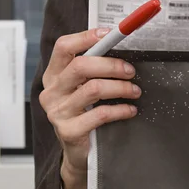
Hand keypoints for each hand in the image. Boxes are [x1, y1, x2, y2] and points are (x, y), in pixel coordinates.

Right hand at [39, 28, 140, 188]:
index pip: (64, 47)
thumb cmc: (86, 116)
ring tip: (136, 91)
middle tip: (131, 71)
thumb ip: (94, 70)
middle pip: (81, 66)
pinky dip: (121, 110)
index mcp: (54, 76)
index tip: (109, 33)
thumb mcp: (85, 90)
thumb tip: (121, 48)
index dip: (86, 37)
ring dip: (121, 88)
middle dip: (111, 65)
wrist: (79, 154)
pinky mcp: (69, 130)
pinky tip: (130, 110)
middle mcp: (52, 91)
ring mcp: (58, 112)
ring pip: (93, 89)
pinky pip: (100, 114)